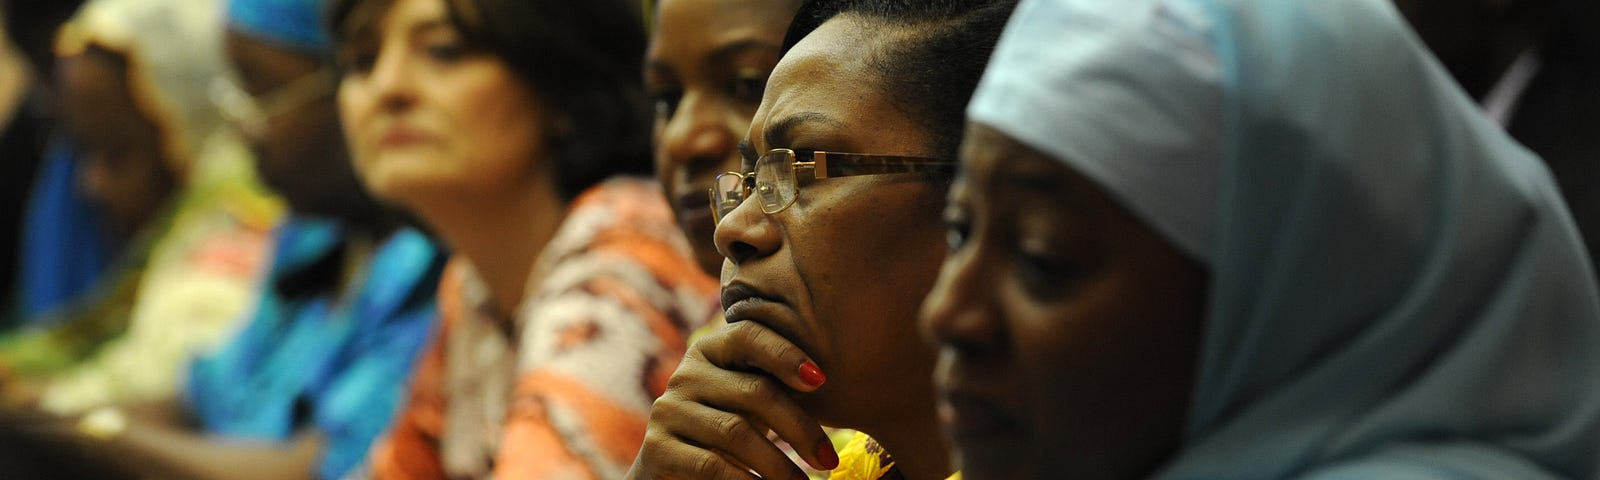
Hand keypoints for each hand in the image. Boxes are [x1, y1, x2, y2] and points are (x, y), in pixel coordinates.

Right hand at [628, 321, 839, 479]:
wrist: (673, 470)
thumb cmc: (726, 429)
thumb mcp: (748, 401)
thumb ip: (776, 383)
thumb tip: (827, 382)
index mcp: (710, 350)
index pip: (748, 335)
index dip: (785, 353)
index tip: (821, 381)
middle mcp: (685, 375)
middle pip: (753, 390)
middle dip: (799, 427)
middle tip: (828, 460)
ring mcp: (668, 411)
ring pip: (736, 431)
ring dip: (779, 464)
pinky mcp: (657, 448)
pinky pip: (711, 464)